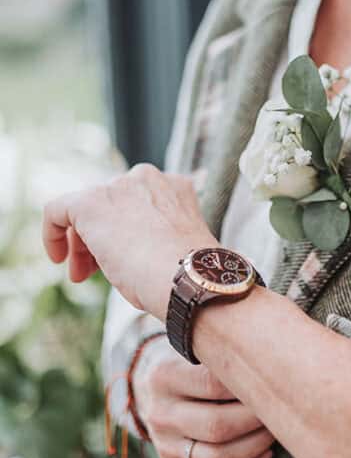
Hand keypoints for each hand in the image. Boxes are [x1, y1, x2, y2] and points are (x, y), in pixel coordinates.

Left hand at [41, 162, 218, 321]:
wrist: (189, 280)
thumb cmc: (187, 277)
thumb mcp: (174, 248)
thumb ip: (152, 236)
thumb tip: (129, 253)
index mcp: (173, 186)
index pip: (134, 203)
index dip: (120, 232)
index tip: (116, 260)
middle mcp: (146, 178)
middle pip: (108, 204)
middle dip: (97, 239)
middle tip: (90, 271)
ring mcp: (119, 186)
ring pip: (86, 209)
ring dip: (80, 242)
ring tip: (80, 274)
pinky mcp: (90, 202)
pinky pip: (58, 209)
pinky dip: (52, 232)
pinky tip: (57, 257)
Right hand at [133, 347, 274, 457]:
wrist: (157, 388)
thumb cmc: (194, 361)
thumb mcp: (198, 345)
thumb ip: (225, 348)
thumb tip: (274, 356)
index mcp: (164, 377)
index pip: (212, 385)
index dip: (248, 386)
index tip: (273, 379)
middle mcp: (160, 415)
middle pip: (216, 426)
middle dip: (256, 420)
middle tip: (279, 408)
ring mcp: (166, 447)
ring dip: (255, 447)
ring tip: (274, 431)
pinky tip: (265, 455)